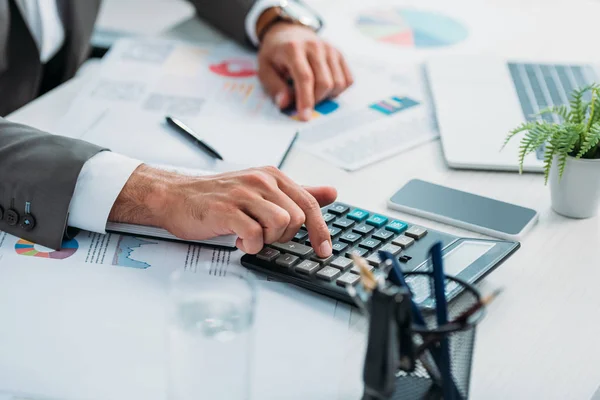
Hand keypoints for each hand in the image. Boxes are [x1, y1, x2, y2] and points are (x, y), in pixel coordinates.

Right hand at [109, 165, 336, 256]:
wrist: (176, 197)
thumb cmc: (218, 198)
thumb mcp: (262, 191)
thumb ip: (297, 192)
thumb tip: (332, 192)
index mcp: (272, 176)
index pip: (309, 203)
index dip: (320, 230)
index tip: (323, 250)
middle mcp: (261, 181)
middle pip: (296, 218)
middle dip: (283, 236)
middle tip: (264, 235)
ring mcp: (243, 194)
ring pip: (280, 225)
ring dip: (267, 240)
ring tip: (250, 236)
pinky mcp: (226, 210)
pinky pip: (254, 235)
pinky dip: (249, 246)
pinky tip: (238, 241)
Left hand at [258, 23, 352, 120]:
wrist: (289, 32)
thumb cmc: (275, 54)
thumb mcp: (265, 69)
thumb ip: (274, 87)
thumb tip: (285, 104)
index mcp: (293, 48)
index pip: (305, 77)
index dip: (306, 100)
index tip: (304, 117)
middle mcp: (315, 46)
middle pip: (324, 82)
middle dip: (316, 100)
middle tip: (304, 102)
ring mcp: (330, 49)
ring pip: (339, 83)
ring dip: (327, 96)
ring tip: (313, 93)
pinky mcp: (339, 54)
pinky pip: (348, 80)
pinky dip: (338, 90)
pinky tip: (325, 88)